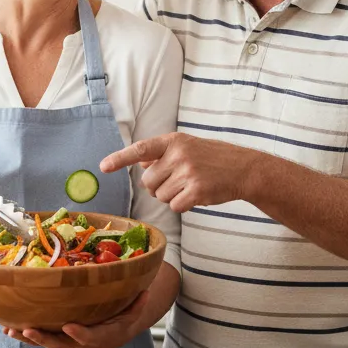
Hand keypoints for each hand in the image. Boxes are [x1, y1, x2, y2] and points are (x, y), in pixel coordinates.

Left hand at [2, 291, 150, 347]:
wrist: (117, 330)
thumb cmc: (124, 315)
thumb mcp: (134, 310)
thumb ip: (138, 303)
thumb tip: (144, 290)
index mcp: (103, 338)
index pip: (91, 338)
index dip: (80, 335)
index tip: (69, 328)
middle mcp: (83, 343)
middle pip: (62, 344)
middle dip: (44, 338)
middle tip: (29, 331)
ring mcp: (69, 342)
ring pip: (47, 341)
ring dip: (28, 337)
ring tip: (10, 331)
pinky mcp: (59, 336)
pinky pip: (41, 336)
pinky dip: (25, 333)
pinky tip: (8, 329)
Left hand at [100, 132, 258, 211]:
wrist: (244, 169)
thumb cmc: (213, 158)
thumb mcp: (187, 147)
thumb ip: (162, 154)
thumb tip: (139, 163)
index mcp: (173, 141)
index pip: (140, 150)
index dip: (120, 158)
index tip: (103, 166)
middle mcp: (179, 155)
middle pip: (148, 182)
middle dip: (158, 187)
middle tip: (178, 181)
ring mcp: (188, 172)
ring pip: (160, 196)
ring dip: (172, 196)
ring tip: (191, 185)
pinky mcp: (197, 191)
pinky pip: (175, 206)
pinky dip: (183, 205)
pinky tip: (197, 195)